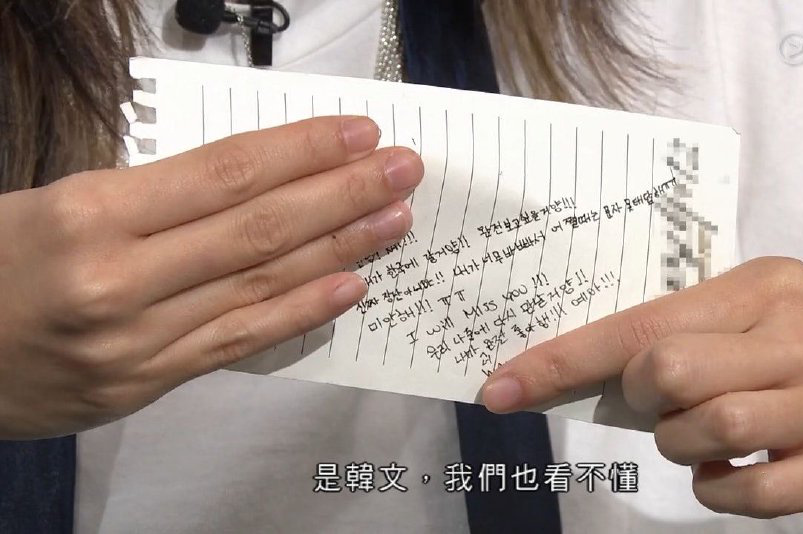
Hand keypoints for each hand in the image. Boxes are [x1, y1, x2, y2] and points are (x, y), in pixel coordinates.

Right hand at [0, 116, 422, 439]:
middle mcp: (119, 276)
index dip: (302, 151)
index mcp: (90, 212)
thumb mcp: (59, 203)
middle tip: (402, 170)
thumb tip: (257, 178)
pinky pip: (238, 342)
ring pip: (259, 283)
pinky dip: (300, 312)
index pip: (225, 171)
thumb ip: (154, 195)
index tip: (359, 134)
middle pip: (257, 226)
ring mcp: (137, 338)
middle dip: (341, 193)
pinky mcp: (147, 382)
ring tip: (393, 220)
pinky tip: (351, 286)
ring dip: (338, 248)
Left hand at [482, 257, 802, 519]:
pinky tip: (735, 469)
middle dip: (642, 399)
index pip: (639, 323)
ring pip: (699, 430)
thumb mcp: (763, 311)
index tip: (500, 387)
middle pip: (664, 372)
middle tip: (663, 403)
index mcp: (761, 286)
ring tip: (707, 434)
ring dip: (680, 445)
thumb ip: (685, 332)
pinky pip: (742, 491)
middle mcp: (795, 335)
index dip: (561, 360)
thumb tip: (583, 371)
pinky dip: (716, 487)